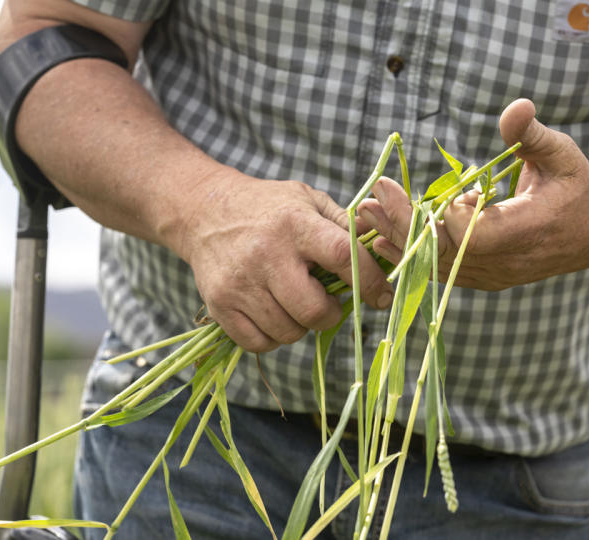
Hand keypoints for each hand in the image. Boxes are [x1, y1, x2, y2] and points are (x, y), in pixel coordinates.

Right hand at [173, 168, 394, 351]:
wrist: (203, 211)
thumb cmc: (269, 208)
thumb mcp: (308, 200)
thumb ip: (345, 226)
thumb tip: (385, 252)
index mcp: (295, 224)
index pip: (343, 256)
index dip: (369, 281)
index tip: (381, 295)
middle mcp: (265, 255)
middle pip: (313, 311)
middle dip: (331, 313)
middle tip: (328, 301)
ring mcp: (239, 284)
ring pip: (288, 332)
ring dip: (302, 325)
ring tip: (296, 301)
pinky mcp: (219, 306)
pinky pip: (260, 343)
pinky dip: (274, 336)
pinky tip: (274, 313)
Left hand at [357, 98, 588, 289]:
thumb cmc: (577, 185)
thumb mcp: (562, 153)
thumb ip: (533, 135)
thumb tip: (516, 108)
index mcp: (529, 231)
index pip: (476, 234)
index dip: (451, 217)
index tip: (435, 193)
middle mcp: (508, 262)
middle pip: (446, 252)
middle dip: (405, 225)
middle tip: (373, 198)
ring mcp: (494, 275)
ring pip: (438, 267)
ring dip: (399, 240)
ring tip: (365, 216)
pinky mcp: (483, 279)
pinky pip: (441, 273)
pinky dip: (412, 255)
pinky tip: (382, 240)